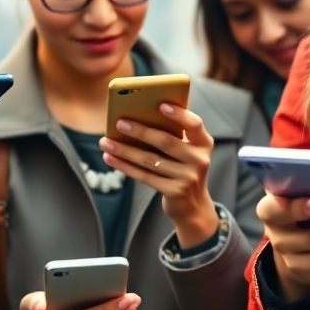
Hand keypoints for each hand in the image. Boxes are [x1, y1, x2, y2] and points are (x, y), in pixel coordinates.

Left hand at [100, 104, 218, 248]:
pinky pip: (144, 176)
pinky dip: (124, 166)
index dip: (179, 114)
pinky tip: (110, 158)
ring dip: (125, 150)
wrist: (193, 205)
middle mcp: (199, 160)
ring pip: (150, 160)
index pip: (194, 124)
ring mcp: (187, 177)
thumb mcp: (187, 150)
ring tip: (105, 142)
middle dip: (140, 131)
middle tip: (120, 123)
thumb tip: (137, 115)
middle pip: (166, 142)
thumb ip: (173, 134)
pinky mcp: (174, 192)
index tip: (161, 104)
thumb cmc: (183, 168)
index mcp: (203, 143)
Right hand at [255, 192, 309, 301]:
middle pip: (292, 231)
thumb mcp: (303, 196)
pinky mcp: (296, 266)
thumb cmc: (305, 209)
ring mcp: (282, 249)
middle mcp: (272, 228)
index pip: (272, 206)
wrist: (298, 245)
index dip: (294, 206)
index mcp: (270, 205)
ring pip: (309, 243)